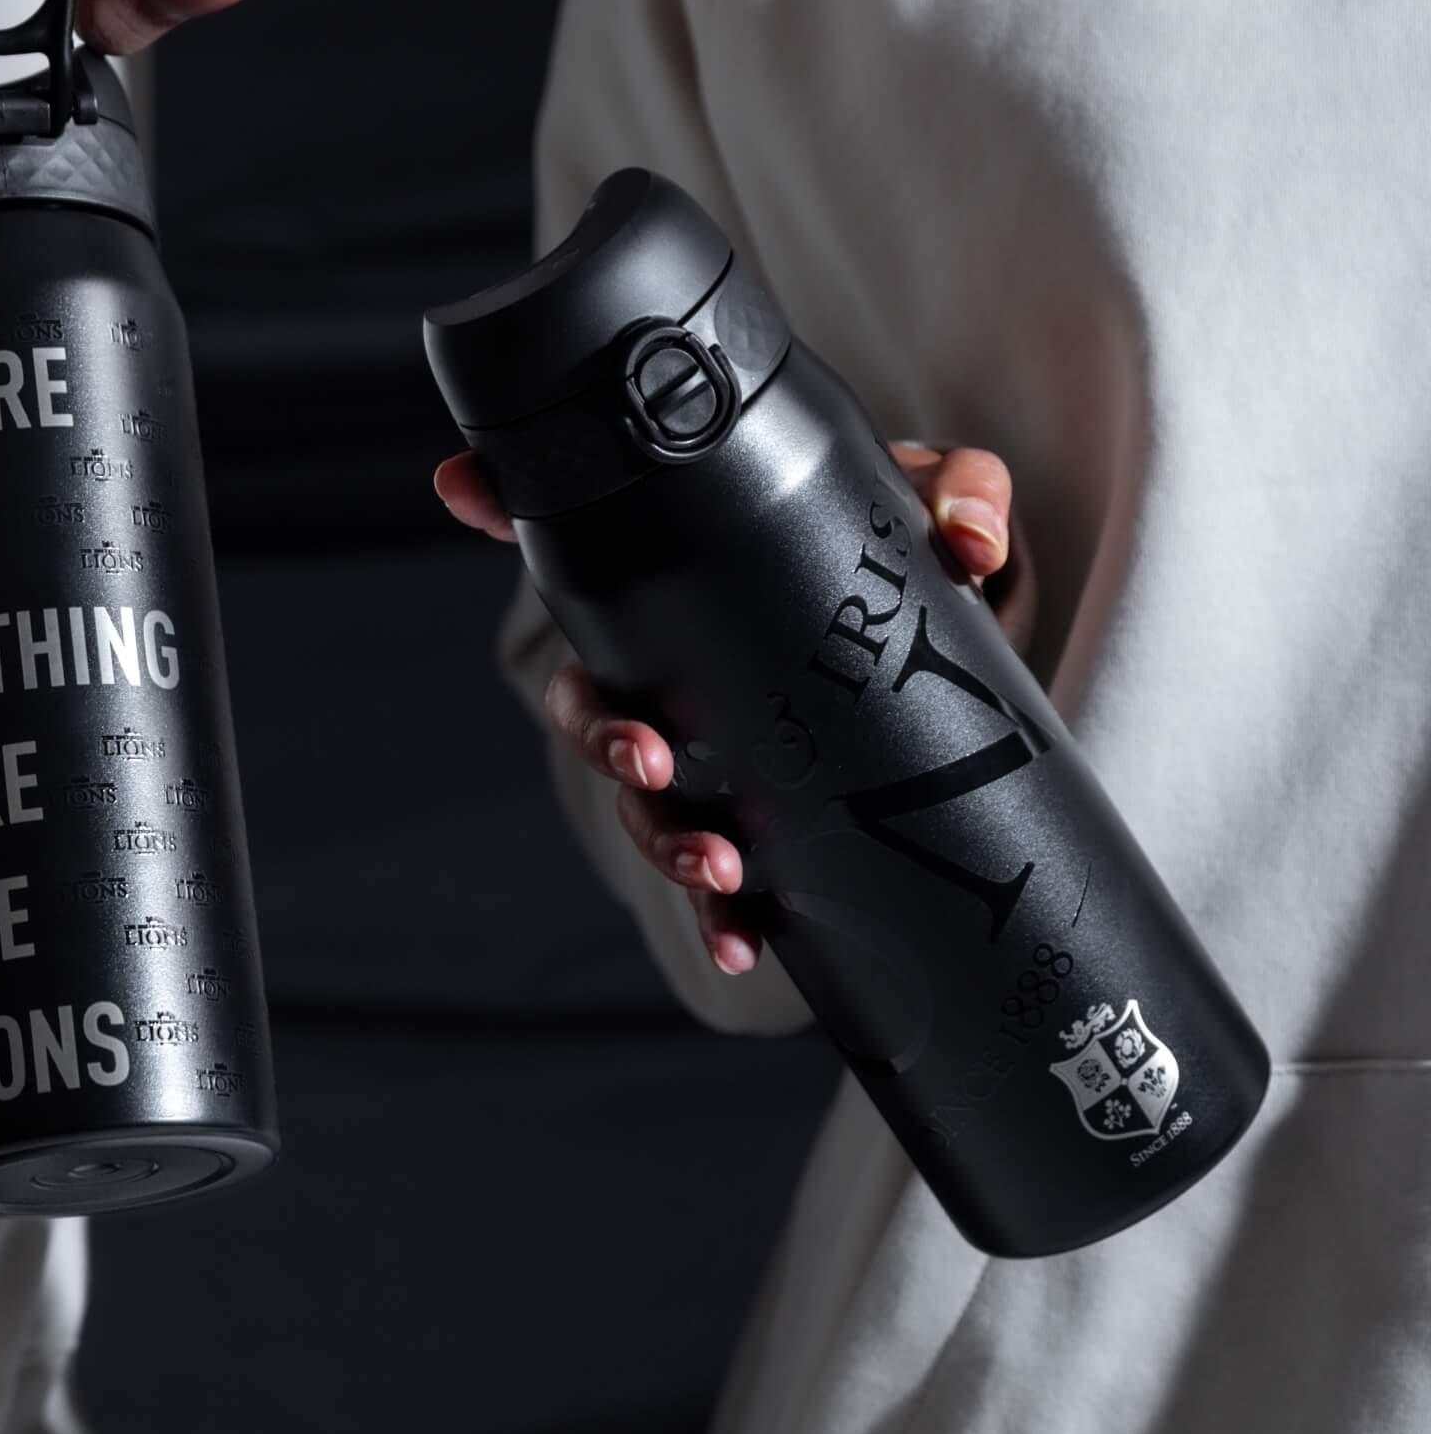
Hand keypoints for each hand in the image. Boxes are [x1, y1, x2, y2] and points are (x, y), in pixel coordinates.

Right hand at [433, 439, 1036, 976]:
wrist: (966, 646)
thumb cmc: (920, 558)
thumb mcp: (941, 510)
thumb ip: (961, 493)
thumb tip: (968, 543)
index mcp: (695, 578)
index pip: (581, 537)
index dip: (508, 506)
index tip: (464, 487)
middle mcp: (677, 666)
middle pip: (591, 702)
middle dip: (603, 739)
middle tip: (652, 759)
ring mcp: (713, 749)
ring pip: (647, 802)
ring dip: (664, 843)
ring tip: (718, 872)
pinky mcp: (768, 819)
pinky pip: (724, 878)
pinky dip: (721, 920)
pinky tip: (743, 946)